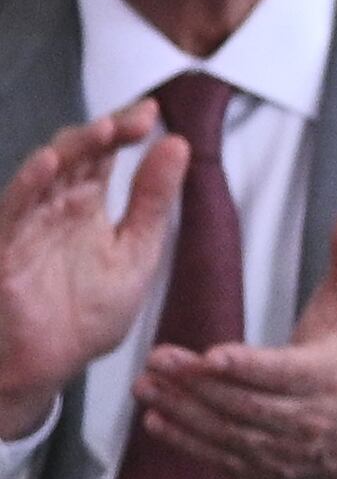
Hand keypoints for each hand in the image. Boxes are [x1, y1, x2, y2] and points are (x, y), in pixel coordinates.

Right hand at [0, 102, 186, 436]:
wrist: (48, 366)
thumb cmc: (85, 315)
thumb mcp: (136, 253)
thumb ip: (152, 201)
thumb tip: (177, 144)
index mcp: (87, 205)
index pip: (104, 154)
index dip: (124, 128)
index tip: (152, 113)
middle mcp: (55, 207)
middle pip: (75, 155)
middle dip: (103, 132)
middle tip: (135, 119)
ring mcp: (28, 225)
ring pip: (44, 174)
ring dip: (71, 149)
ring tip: (102, 130)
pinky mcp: (7, 249)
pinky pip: (14, 210)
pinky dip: (29, 185)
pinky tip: (49, 165)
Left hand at [133, 201, 336, 478]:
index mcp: (329, 373)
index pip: (285, 372)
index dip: (248, 366)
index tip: (210, 354)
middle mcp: (309, 417)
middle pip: (249, 403)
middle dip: (200, 384)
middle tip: (156, 359)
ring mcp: (287, 448)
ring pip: (230, 431)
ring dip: (185, 411)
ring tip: (145, 386)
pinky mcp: (265, 468)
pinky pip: (222, 457)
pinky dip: (187, 442)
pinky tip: (155, 422)